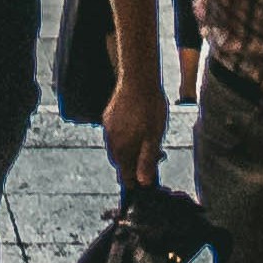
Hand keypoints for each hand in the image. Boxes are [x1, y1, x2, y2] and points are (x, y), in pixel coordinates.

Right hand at [102, 68, 167, 187]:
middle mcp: (111, 141)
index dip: (135, 182)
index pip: (125, 176)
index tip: (145, 183)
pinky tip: (137, 129)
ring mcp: (108, 129)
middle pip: (121, 163)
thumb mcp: (154, 137)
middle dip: (134, 165)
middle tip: (153, 159)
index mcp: (121, 149)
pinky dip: (125, 138)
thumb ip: (147, 160)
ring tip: (147, 142)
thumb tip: (143, 183)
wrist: (137, 79)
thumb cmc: (149, 108)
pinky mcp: (108, 117)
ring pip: (117, 148)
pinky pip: (115, 135)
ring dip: (129, 151)